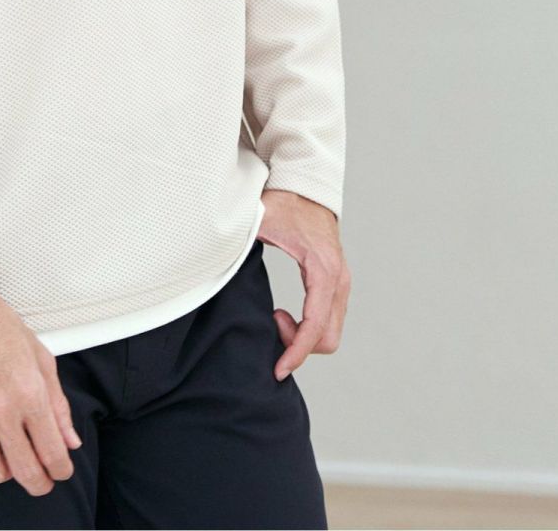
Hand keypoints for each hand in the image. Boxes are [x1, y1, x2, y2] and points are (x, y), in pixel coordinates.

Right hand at [0, 286, 82, 496]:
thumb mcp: (41, 359)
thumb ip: (58, 406)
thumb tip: (70, 440)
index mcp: (29, 394)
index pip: (52, 454)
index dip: (61, 469)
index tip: (61, 470)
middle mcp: (0, 412)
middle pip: (26, 474)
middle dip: (40, 482)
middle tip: (42, 479)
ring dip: (8, 470)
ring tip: (12, 455)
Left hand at [256, 188, 349, 380]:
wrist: (306, 186)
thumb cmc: (284, 203)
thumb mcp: (260, 221)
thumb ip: (240, 241)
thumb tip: (215, 256)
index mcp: (323, 269)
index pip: (315, 326)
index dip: (296, 353)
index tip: (277, 370)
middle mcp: (339, 280)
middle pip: (328, 338)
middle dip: (299, 346)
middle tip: (271, 324)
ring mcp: (342, 282)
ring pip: (330, 332)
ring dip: (304, 337)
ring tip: (276, 317)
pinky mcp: (337, 283)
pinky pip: (329, 320)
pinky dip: (309, 327)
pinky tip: (285, 314)